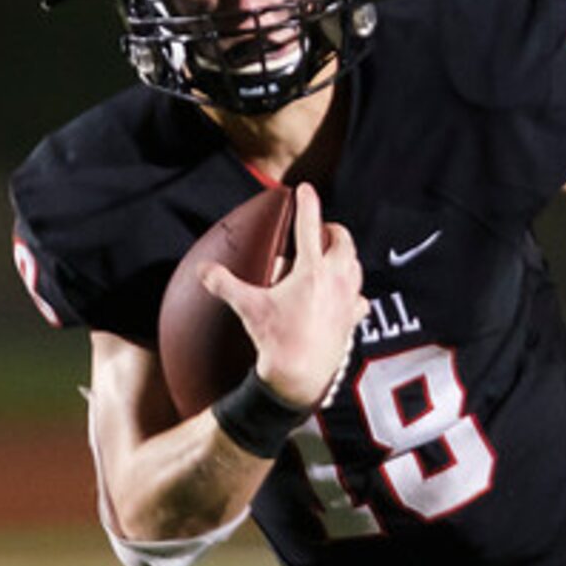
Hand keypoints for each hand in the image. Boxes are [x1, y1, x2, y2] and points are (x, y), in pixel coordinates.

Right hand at [201, 183, 366, 408]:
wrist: (301, 377)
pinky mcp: (353, 320)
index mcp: (312, 270)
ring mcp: (349, 300)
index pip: (309, 226)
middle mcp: (336, 280)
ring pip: (355, 265)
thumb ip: (224, 284)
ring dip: (345, 255)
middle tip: (320, 229)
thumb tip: (204, 271)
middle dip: (331, 230)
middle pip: (342, 241)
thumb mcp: (248, 308)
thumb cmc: (277, 341)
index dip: (306, 204)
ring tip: (332, 256)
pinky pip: (361, 297)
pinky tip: (348, 295)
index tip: (305, 188)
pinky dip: (355, 290)